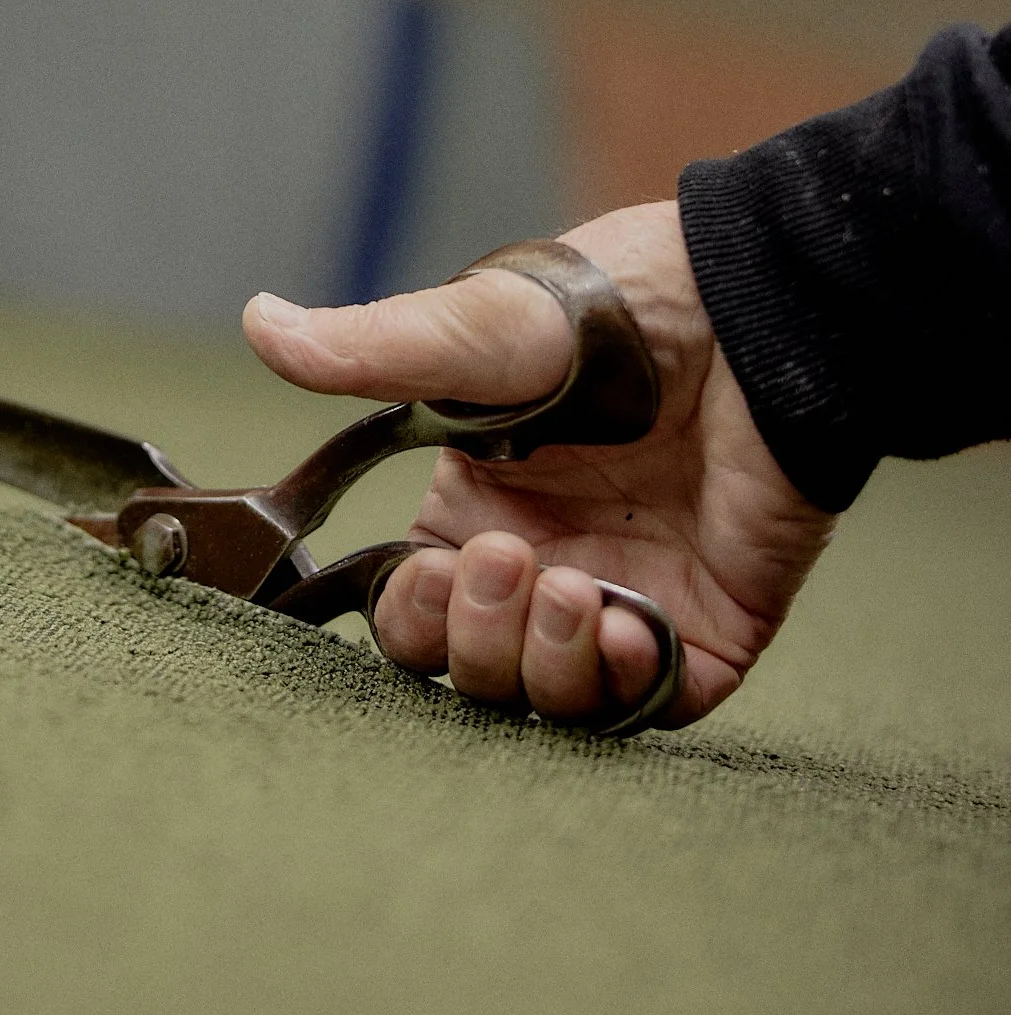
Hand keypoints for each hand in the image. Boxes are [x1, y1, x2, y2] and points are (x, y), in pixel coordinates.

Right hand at [242, 203, 833, 727]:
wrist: (753, 316)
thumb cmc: (613, 311)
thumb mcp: (480, 332)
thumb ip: (370, 350)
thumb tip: (260, 320)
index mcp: (478, 508)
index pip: (414, 609)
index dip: (413, 613)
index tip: (438, 572)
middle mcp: (545, 563)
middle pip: (473, 672)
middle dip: (477, 642)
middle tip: (513, 565)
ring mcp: (625, 598)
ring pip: (553, 700)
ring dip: (546, 664)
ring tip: (577, 589)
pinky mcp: (706, 624)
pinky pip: (651, 704)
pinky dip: (627, 685)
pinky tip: (629, 625)